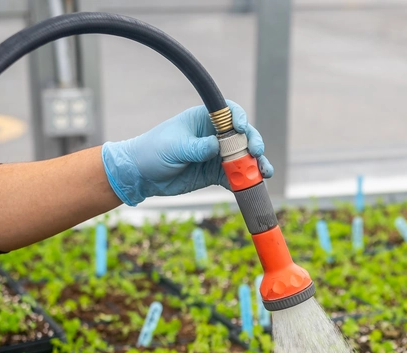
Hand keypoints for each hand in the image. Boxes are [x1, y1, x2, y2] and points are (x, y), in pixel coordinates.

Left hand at [101, 100, 272, 206]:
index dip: (239, 118)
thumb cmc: (153, 152)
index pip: (228, 113)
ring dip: (255, 165)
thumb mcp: (175, 147)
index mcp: (203, 120)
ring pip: (243, 158)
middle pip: (242, 136)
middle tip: (256, 153)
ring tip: (264, 173)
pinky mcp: (216, 174)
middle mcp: (214, 136)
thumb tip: (217, 147)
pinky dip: (245, 181)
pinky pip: (236, 177)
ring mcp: (216, 156)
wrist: (142, 175)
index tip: (241, 128)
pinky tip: (252, 185)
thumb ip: (197, 147)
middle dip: (253, 144)